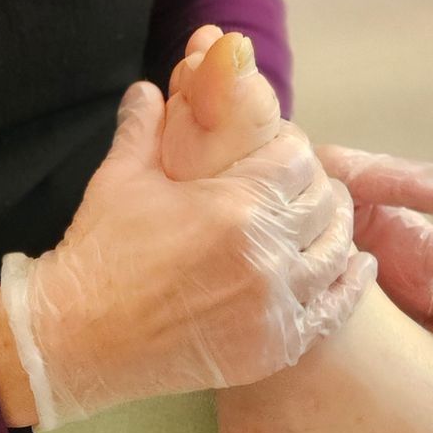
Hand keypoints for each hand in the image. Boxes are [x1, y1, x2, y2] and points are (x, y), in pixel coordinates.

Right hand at [0, 84, 374, 430]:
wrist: (76, 338)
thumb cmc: (97, 254)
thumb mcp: (120, 176)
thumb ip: (145, 125)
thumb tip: (151, 86)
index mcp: (235, 203)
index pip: (297, 157)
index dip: (287, 148)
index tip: (275, 153)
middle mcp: (266, 253)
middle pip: (323, 202)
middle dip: (312, 187)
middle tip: (295, 188)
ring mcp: (274, 304)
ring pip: (335, 252)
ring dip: (335, 230)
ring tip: (324, 220)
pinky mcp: (274, 346)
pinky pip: (333, 309)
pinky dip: (349, 284)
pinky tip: (355, 266)